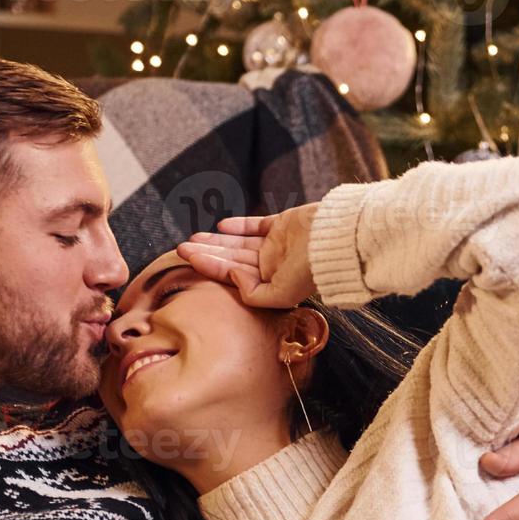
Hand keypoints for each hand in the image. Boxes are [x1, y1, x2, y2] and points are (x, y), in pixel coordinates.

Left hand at [175, 204, 320, 307]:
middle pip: (232, 260)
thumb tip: (232, 279)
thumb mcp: (283, 294)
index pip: (233, 276)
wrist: (337, 238)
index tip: (188, 260)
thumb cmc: (312, 269)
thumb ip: (255, 295)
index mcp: (272, 285)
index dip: (210, 268)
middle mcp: (272, 267)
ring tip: (194, 237)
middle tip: (181, 247)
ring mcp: (278, 245)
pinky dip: (240, 225)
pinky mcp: (284, 225)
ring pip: (240, 244)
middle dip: (207, 253)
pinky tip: (222, 224)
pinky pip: (257, 225)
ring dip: (218, 241)